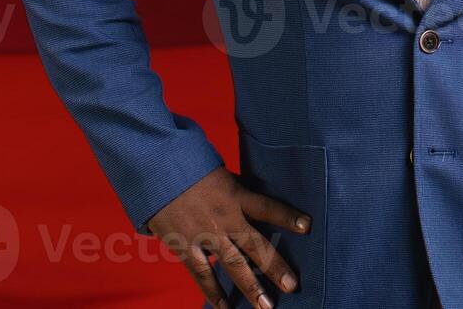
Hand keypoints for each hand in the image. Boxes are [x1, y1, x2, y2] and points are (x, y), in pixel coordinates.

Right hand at [146, 166, 311, 308]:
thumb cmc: (190, 168)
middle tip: (292, 285)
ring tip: (266, 306)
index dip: (288, 216)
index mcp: (235, 194)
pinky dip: (213, 292)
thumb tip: (257, 208)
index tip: (307, 226)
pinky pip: (202, 274)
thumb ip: (239, 193)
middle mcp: (224, 217)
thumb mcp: (221, 174)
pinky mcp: (185, 246)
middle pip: (255, 244)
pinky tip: (225, 308)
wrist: (155, 169)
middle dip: (275, 266)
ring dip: (250, 287)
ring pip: (232, 265)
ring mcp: (205, 234)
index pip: (267, 206)